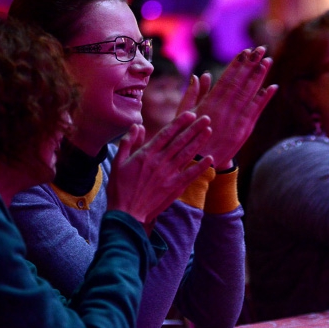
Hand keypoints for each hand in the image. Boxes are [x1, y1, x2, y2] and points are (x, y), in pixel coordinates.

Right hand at [107, 112, 212, 233]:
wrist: (126, 213)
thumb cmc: (119, 188)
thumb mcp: (118, 162)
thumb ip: (128, 142)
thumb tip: (137, 126)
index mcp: (146, 154)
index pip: (166, 134)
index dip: (179, 123)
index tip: (190, 114)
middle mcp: (159, 162)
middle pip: (180, 141)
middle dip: (193, 128)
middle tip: (206, 118)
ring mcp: (167, 174)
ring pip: (186, 154)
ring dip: (198, 142)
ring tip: (208, 131)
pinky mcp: (173, 187)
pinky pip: (190, 174)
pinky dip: (200, 167)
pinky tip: (210, 159)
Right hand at [178, 46, 277, 170]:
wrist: (199, 161)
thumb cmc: (189, 136)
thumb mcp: (186, 113)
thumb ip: (194, 93)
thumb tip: (200, 75)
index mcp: (210, 102)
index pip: (226, 78)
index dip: (237, 64)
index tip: (245, 51)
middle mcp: (224, 108)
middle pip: (240, 82)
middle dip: (251, 64)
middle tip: (261, 49)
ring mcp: (235, 118)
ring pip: (249, 94)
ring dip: (259, 77)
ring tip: (267, 61)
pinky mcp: (244, 130)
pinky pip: (256, 111)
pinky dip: (264, 99)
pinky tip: (272, 87)